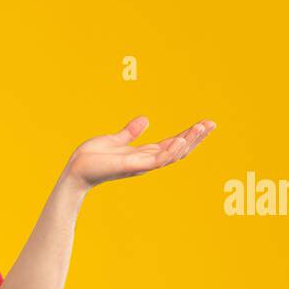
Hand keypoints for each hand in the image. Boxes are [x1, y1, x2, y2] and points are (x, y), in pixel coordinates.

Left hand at [63, 116, 215, 191]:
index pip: (172, 144)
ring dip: (187, 142)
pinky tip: (180, 140)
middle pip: (178, 150)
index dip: (189, 135)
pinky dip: (169, 152)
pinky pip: (155, 160)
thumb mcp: (115, 140)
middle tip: (212, 124)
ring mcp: (141, 165)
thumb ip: (130, 132)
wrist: (75, 170)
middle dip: (195, 138)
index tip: (205, 123)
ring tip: (201, 128)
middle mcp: (146, 161)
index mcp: (144, 154)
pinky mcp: (132, 166)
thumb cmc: (92, 158)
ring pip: (171, 155)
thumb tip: (145, 119)